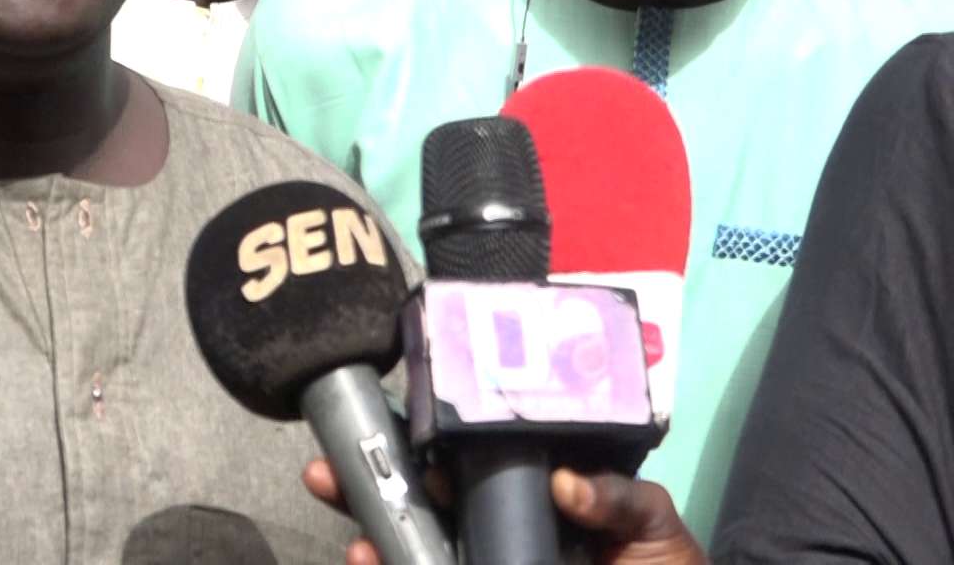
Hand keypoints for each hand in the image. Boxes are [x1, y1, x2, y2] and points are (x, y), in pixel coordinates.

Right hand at [303, 459, 706, 564]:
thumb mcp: (653, 525)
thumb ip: (617, 497)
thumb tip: (563, 482)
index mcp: (526, 497)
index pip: (460, 463)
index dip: (416, 443)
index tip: (380, 427)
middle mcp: (494, 532)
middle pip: (417, 504)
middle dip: (366, 486)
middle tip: (325, 473)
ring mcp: (481, 559)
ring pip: (412, 549)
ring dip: (372, 540)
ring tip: (355, 540)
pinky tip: (371, 563)